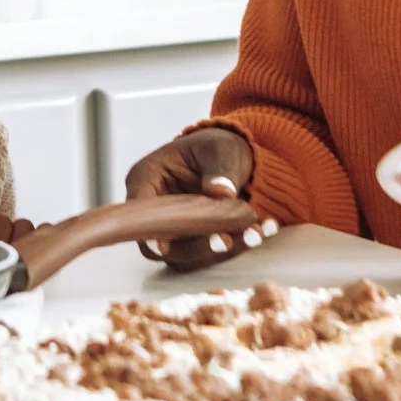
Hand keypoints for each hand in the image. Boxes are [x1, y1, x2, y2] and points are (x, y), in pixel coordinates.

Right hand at [123, 126, 259, 270]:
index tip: (164, 245)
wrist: (231, 159)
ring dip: (219, 250)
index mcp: (147, 178)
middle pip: (163, 240)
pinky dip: (236, 246)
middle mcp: (155, 208)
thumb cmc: (216, 146)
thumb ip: (218, 169)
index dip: (148, 229)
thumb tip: (220, 192)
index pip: (139, 210)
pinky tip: (260, 233)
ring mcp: (173, 228)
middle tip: (225, 240)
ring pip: (187, 253)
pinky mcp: (194, 241)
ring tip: (253, 235)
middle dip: (196, 245)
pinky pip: (210, 253)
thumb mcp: (219, 149)